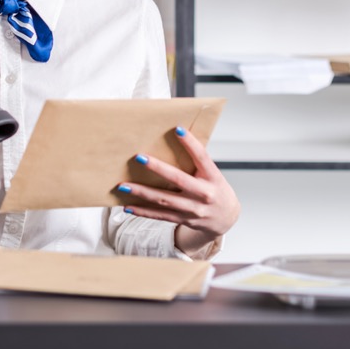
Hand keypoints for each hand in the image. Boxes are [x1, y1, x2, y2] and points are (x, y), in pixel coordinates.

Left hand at [117, 127, 239, 257]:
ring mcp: (193, 209)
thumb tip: (174, 141)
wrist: (226, 218)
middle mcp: (204, 194)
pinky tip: (128, 206)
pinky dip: (143, 211)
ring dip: (142, 192)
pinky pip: (160, 215)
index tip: (177, 129)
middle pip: (178, 179)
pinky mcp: (183, 219)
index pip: (202, 157)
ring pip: (164, 200)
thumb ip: (197, 162)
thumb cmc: (216, 190)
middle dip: (157, 168)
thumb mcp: (213, 174)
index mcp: (213, 177)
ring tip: (123, 186)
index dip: (191, 143)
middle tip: (139, 157)